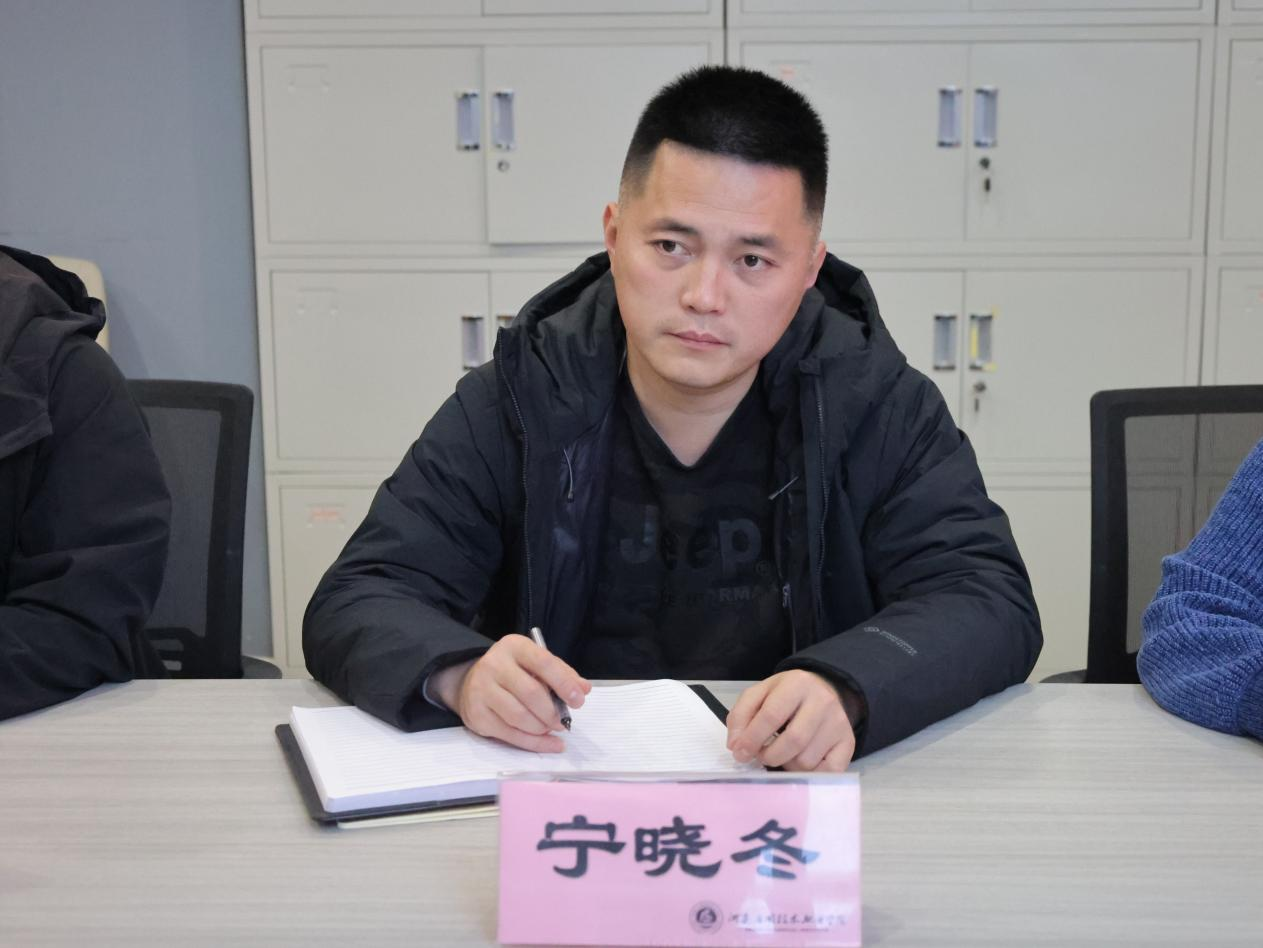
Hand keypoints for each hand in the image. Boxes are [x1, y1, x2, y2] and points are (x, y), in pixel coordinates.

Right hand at [431, 635, 590, 752]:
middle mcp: (494, 665)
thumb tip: (583, 689)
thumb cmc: (512, 671)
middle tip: (564, 721)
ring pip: (520, 716)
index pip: (543, 663)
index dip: (564, 683)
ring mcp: (482, 690)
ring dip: (542, 728)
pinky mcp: (477, 715)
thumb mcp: (534, 663)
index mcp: (514, 647)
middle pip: (531, 693)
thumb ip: (561, 673)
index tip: (578, 699)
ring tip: (552, 728)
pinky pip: (510, 734)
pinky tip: (549, 743)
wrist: (470, 681)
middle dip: (553, 712)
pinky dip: (534, 743)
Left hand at [726, 670, 859, 771]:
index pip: (771, 716)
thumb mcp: (760, 693)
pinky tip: (800, 762)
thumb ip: (741, 715)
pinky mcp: (848, 743)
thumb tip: (736, 746)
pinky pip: (827, 771)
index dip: (752, 738)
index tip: (740, 752)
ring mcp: (839, 723)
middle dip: (769, 756)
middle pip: (793, 741)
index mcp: (797, 684)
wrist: (824, 690)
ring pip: (807, 760)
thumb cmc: (787, 695)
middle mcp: (823, 702)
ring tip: (782, 754)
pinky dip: (809, 774)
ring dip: (787, 765)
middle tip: (761, 756)